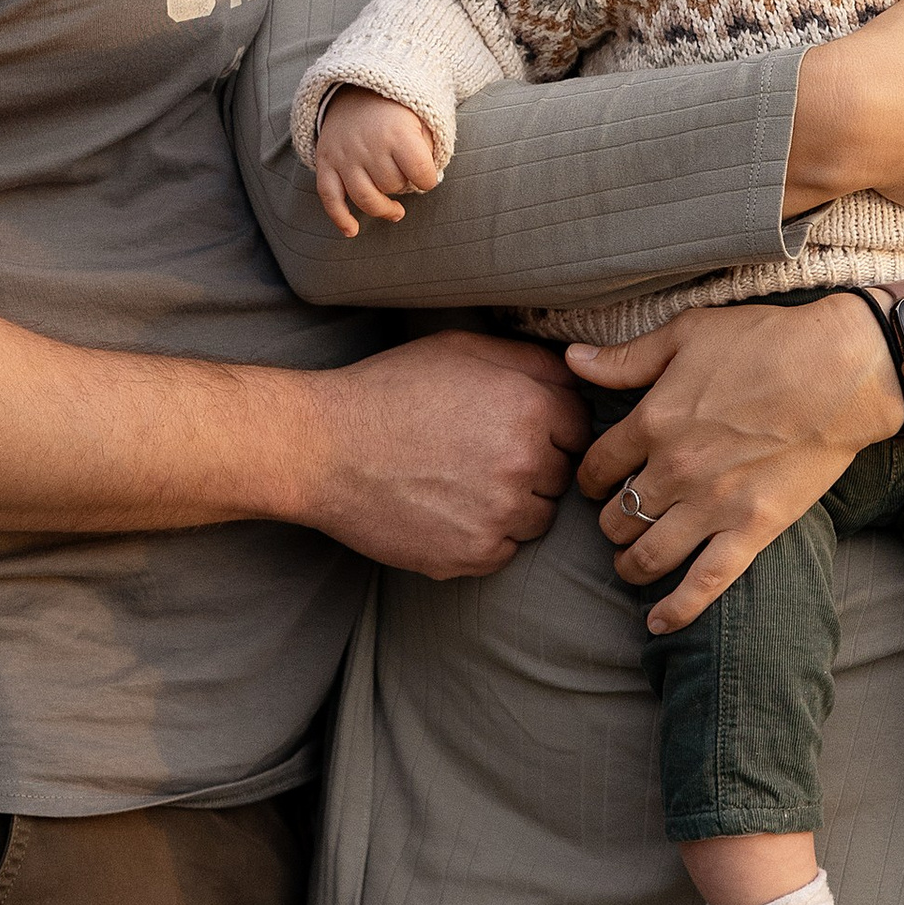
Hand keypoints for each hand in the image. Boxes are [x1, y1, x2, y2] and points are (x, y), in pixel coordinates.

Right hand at [308, 330, 583, 577]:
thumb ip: (530, 360)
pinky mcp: (474, 555)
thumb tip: (578, 374)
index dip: (548, 425)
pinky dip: (485, 536)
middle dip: (533, 465)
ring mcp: (501, 514)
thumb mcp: (461, 349)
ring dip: (513, 504)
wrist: (323, 448)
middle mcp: (524, 463)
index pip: (580, 426)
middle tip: (480, 454)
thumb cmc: (390, 390)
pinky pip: (506, 550)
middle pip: (562, 474)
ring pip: (538, 517)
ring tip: (462, 483)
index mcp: (529, 407)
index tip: (513, 427)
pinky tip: (448, 510)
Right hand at [313, 88, 443, 236]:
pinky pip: (329, 197)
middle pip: (392, 186)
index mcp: (397, 133)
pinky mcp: (326, 162)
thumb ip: (427, 148)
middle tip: (405, 175)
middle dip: (403, 185)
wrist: (353, 89)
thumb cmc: (394, 111)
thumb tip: (426, 182)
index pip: (420, 173)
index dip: (428, 180)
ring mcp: (344, 156)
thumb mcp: (419, 118)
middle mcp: (368, 146)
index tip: (426, 176)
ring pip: (365, 198)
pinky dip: (339, 217)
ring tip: (395, 212)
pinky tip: (351, 231)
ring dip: (383, 209)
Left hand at [569, 298, 903, 635]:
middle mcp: (675, 470)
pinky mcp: (753, 530)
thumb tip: (573, 361)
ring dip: (630, 564)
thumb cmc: (766, 342)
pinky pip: (705, 583)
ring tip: (628, 563)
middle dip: (609, 520)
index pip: (598, 466)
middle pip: (618, 514)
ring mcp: (713, 505)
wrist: (841, 371)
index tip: (595, 483)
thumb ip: (627, 358)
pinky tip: (657, 624)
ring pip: (648, 554)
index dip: (589, 478)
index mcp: (654, 420)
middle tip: (617, 520)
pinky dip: (678, 609)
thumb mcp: (688, 333)